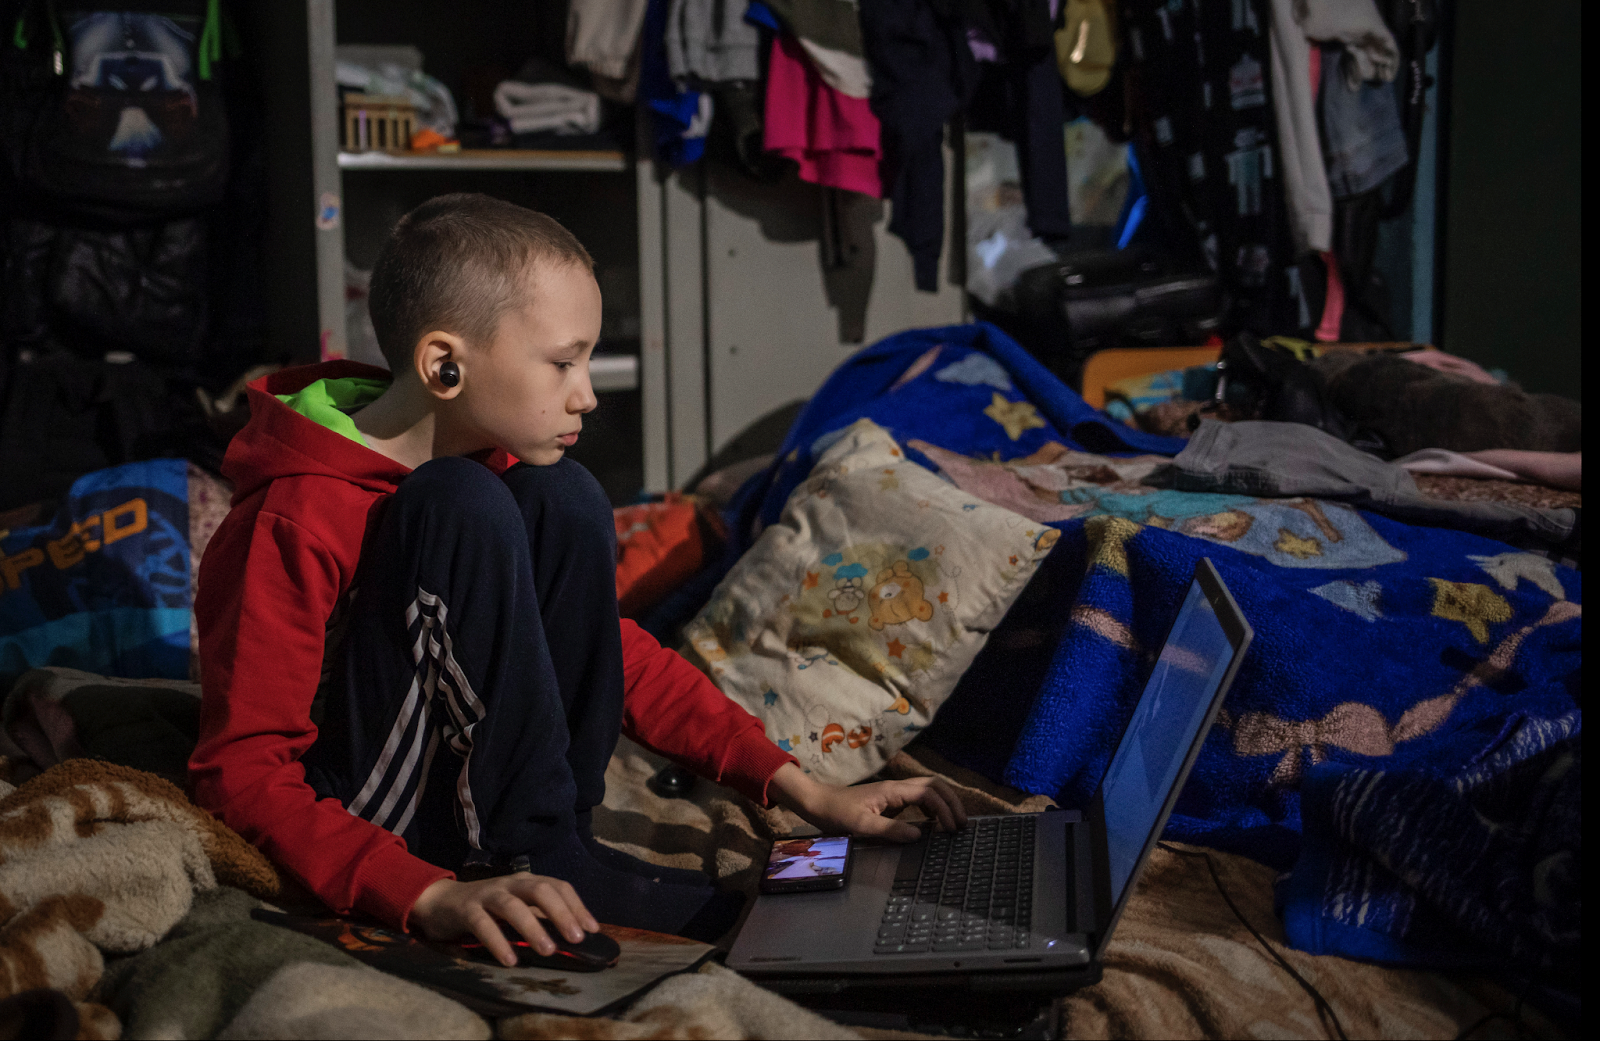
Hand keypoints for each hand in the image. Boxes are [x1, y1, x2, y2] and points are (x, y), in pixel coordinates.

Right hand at [410, 874, 598, 966]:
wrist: (441, 903)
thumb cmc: (488, 909)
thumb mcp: (518, 909)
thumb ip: (540, 918)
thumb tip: (574, 937)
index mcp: (527, 882)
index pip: (559, 886)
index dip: (577, 906)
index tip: (593, 930)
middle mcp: (511, 884)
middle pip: (541, 890)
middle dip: (561, 913)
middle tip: (576, 938)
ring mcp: (488, 894)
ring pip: (513, 905)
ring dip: (533, 927)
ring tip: (548, 950)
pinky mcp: (467, 909)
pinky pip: (483, 924)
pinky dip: (498, 941)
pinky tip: (510, 960)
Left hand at [768, 762, 967, 841]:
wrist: (817, 803)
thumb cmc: (836, 814)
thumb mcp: (860, 825)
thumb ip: (890, 830)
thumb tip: (920, 835)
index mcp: (892, 791)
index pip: (929, 793)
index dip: (945, 809)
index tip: (952, 828)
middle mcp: (897, 788)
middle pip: (934, 786)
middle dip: (952, 802)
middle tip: (962, 825)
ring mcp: (894, 793)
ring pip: (928, 790)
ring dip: (944, 803)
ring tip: (955, 824)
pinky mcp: (890, 801)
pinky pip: (918, 799)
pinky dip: (933, 807)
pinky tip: (935, 824)